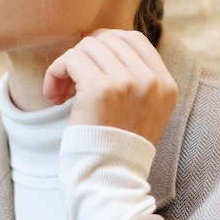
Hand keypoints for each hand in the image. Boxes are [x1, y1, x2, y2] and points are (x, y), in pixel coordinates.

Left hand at [43, 28, 177, 145]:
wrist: (108, 180)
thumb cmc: (116, 148)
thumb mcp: (143, 112)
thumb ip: (136, 80)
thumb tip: (103, 41)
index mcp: (166, 84)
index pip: (134, 39)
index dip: (106, 44)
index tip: (88, 65)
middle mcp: (151, 80)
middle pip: (108, 39)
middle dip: (84, 55)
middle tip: (71, 82)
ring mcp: (128, 82)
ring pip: (87, 46)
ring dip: (67, 65)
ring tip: (61, 93)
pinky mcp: (101, 89)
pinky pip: (71, 59)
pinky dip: (56, 72)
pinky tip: (54, 95)